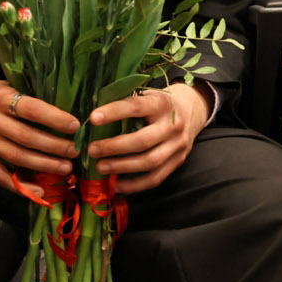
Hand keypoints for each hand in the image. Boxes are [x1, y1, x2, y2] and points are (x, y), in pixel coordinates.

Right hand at [0, 68, 78, 191]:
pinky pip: (0, 176)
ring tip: (66, 168)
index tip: (75, 125)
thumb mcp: (6, 85)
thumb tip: (67, 106)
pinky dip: (21, 185)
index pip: (31, 109)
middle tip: (76, 150)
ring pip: (17, 157)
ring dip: (44, 165)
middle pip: (26, 137)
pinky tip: (41, 190)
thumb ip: (29, 95)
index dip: (54, 118)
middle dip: (55, 146)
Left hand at [86, 84, 209, 193]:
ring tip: (100, 167)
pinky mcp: (178, 162)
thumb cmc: (157, 105)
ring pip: (150, 162)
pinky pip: (155, 178)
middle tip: (92, 150)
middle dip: (114, 147)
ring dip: (122, 167)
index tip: (93, 118)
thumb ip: (126, 102)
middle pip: (143, 140)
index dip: (115, 112)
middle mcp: (173, 125)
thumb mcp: (146, 96)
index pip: (137, 107)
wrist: (190, 113)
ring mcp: (178, 145)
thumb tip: (92, 116)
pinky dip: (134, 185)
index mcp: (162, 104)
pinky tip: (115, 185)